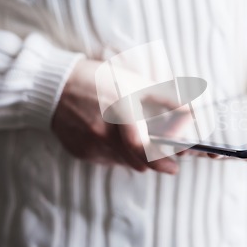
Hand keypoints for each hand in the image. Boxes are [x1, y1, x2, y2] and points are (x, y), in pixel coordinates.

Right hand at [51, 59, 178, 173]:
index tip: (174, 167)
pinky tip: (112, 136)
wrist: (55, 85)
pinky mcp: (81, 152)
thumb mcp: (135, 81)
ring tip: (133, 136)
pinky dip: (116, 153)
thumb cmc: (99, 79)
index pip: (141, 148)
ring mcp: (90, 145)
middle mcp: (104, 133)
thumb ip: (166, 98)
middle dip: (152, 160)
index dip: (161, 162)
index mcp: (120, 112)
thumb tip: (192, 112)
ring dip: (134, 156)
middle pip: (136, 161)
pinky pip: (107, 160)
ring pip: (123, 162)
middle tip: (163, 154)